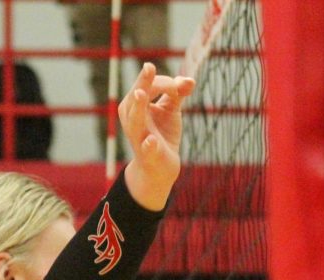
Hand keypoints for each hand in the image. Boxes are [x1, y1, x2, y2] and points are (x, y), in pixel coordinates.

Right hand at [119, 63, 195, 210]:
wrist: (159, 168)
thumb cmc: (162, 134)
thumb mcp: (170, 110)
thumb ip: (178, 93)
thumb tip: (190, 80)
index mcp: (135, 106)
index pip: (146, 86)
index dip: (165, 82)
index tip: (180, 88)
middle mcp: (133, 120)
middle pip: (136, 98)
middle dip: (142, 83)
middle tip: (149, 67)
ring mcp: (139, 138)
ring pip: (135, 121)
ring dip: (138, 108)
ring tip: (141, 94)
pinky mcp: (149, 155)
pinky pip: (147, 149)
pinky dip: (149, 145)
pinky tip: (152, 140)